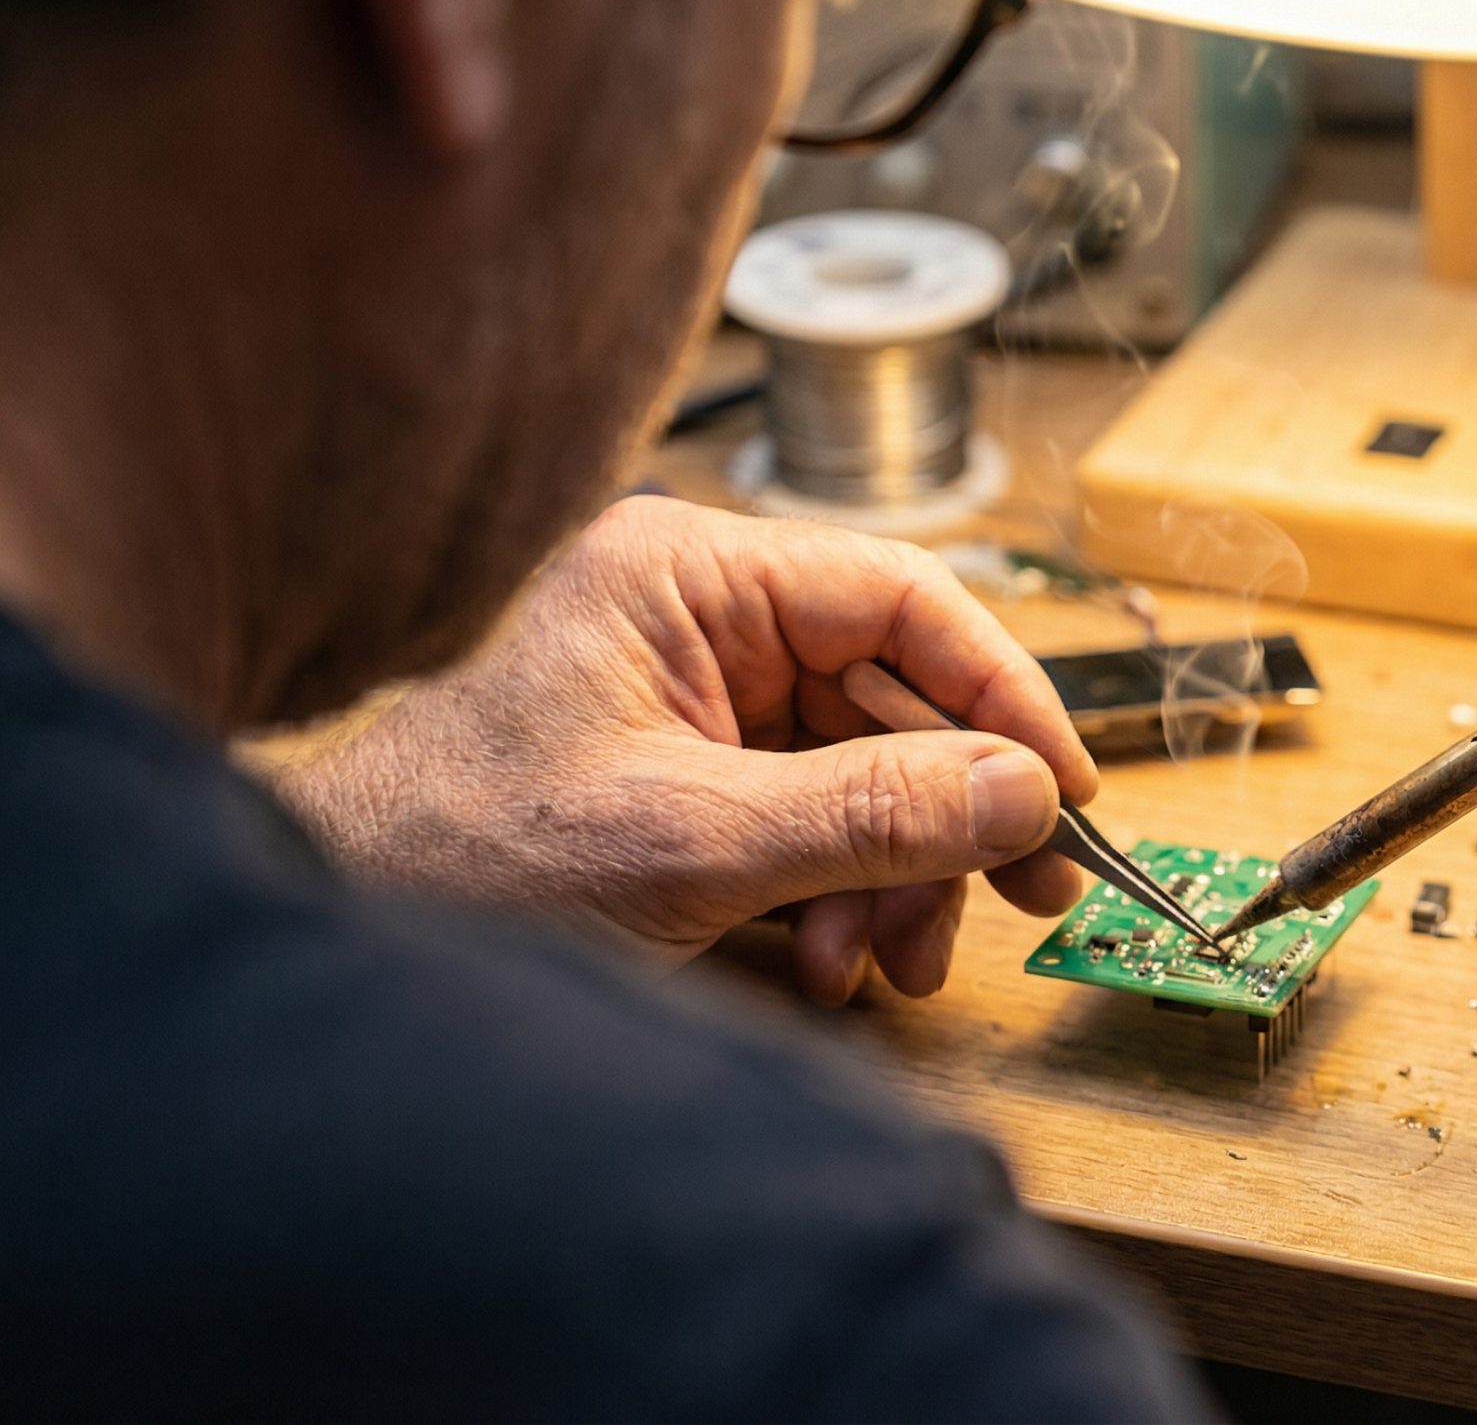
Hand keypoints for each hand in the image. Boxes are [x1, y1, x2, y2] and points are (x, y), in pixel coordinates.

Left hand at [266, 496, 1097, 1005]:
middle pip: (896, 696)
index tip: (1063, 787)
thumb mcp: (696, 843)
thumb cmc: (465, 857)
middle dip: (949, 817)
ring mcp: (701, 697)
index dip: (1002, 694)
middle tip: (1021, 898)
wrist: (349, 931)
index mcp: (688, 575)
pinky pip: (822, 818)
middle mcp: (703, 619)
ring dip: (896, 877)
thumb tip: (1025, 795)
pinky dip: (845, 895)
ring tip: (883, 963)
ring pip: (870, 770)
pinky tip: (829, 959)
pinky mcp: (697, 772)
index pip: (902, 599)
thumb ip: (874, 814)